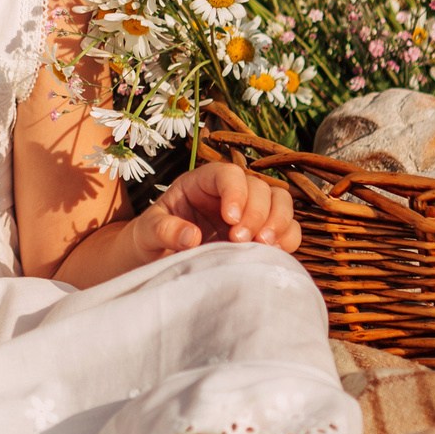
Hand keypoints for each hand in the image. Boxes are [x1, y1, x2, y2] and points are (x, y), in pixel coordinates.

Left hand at [128, 163, 302, 263]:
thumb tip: (191, 236)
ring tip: (263, 246)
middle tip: (240, 241)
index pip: (228, 174)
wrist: (159, 259)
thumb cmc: (151, 238)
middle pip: (260, 187)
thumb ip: (163, 230)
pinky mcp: (260, 233)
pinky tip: (273, 253)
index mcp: (200, 183)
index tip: (231, 220)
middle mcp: (229, 193)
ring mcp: (249, 212)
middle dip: (257, 213)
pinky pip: (287, 229)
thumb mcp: (146, 232)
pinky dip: (287, 239)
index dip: (236, 192)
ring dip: (279, 222)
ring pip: (280, 202)